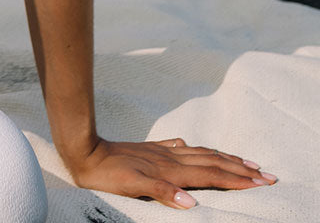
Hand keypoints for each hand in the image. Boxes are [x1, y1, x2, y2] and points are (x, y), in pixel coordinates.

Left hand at [66, 136, 275, 208]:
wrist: (85, 152)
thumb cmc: (109, 175)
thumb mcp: (134, 187)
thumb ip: (163, 193)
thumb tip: (192, 203)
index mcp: (171, 170)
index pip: (212, 175)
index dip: (238, 179)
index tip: (262, 181)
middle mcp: (170, 159)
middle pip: (213, 162)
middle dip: (240, 168)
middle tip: (266, 173)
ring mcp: (161, 152)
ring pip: (200, 154)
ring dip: (223, 158)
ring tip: (242, 160)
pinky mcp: (150, 149)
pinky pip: (180, 149)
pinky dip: (195, 150)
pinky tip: (194, 148)